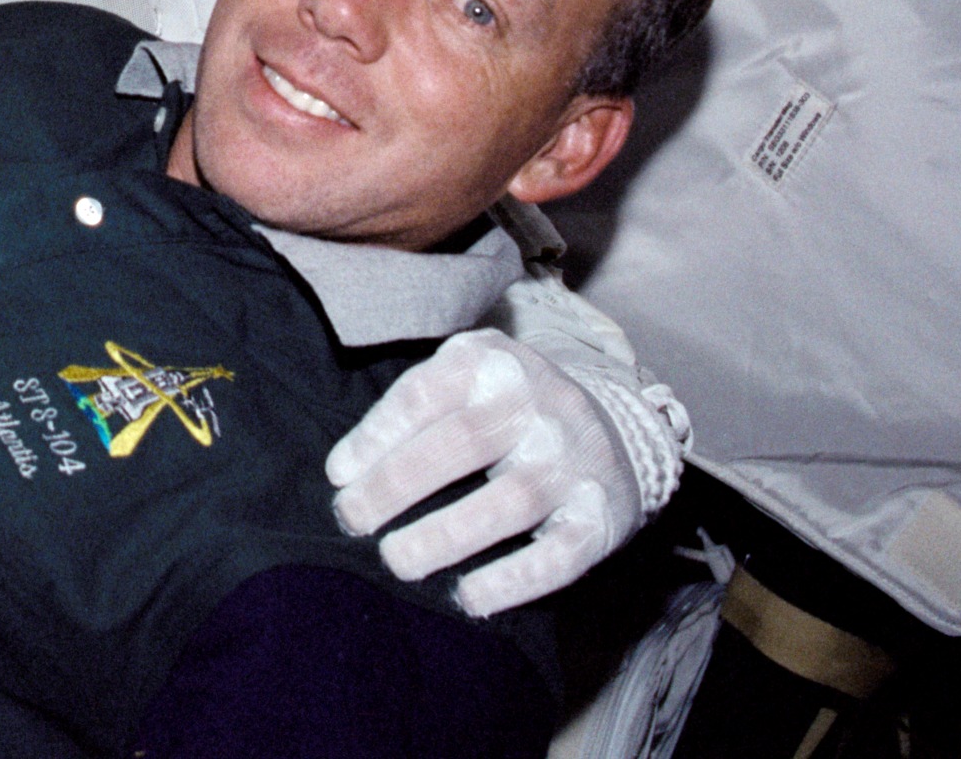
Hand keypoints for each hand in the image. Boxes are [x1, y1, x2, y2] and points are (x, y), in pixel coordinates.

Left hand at [325, 328, 643, 616]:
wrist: (622, 429)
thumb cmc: (515, 409)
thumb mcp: (472, 374)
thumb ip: (420, 399)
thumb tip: (348, 469)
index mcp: (496, 363)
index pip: (426, 393)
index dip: (376, 435)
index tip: (338, 476)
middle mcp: (541, 403)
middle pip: (461, 443)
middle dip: (397, 485)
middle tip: (353, 520)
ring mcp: (575, 459)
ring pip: (509, 501)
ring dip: (445, 535)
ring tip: (396, 560)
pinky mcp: (602, 514)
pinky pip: (559, 554)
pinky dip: (513, 580)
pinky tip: (468, 597)